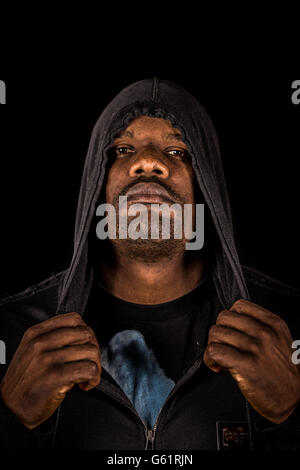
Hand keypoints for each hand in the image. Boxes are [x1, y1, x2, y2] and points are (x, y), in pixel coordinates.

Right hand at [0, 312, 100, 428]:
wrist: (10, 408)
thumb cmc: (25, 381)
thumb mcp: (32, 351)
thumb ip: (52, 338)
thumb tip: (82, 335)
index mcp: (36, 333)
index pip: (73, 318)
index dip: (86, 332)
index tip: (85, 345)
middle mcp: (41, 343)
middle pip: (86, 333)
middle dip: (94, 349)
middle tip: (89, 363)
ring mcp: (48, 358)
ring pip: (90, 351)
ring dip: (95, 366)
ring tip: (87, 377)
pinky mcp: (56, 376)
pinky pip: (89, 369)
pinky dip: (93, 378)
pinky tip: (85, 384)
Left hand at [203, 299, 299, 423]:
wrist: (294, 399)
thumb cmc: (283, 372)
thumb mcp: (279, 340)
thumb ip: (260, 326)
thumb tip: (232, 321)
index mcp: (274, 324)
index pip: (239, 305)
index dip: (230, 318)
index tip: (230, 331)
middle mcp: (265, 333)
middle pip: (224, 317)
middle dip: (219, 331)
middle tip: (223, 345)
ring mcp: (255, 348)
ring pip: (216, 333)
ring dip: (213, 346)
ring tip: (220, 358)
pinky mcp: (245, 365)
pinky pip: (215, 351)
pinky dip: (210, 358)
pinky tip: (217, 365)